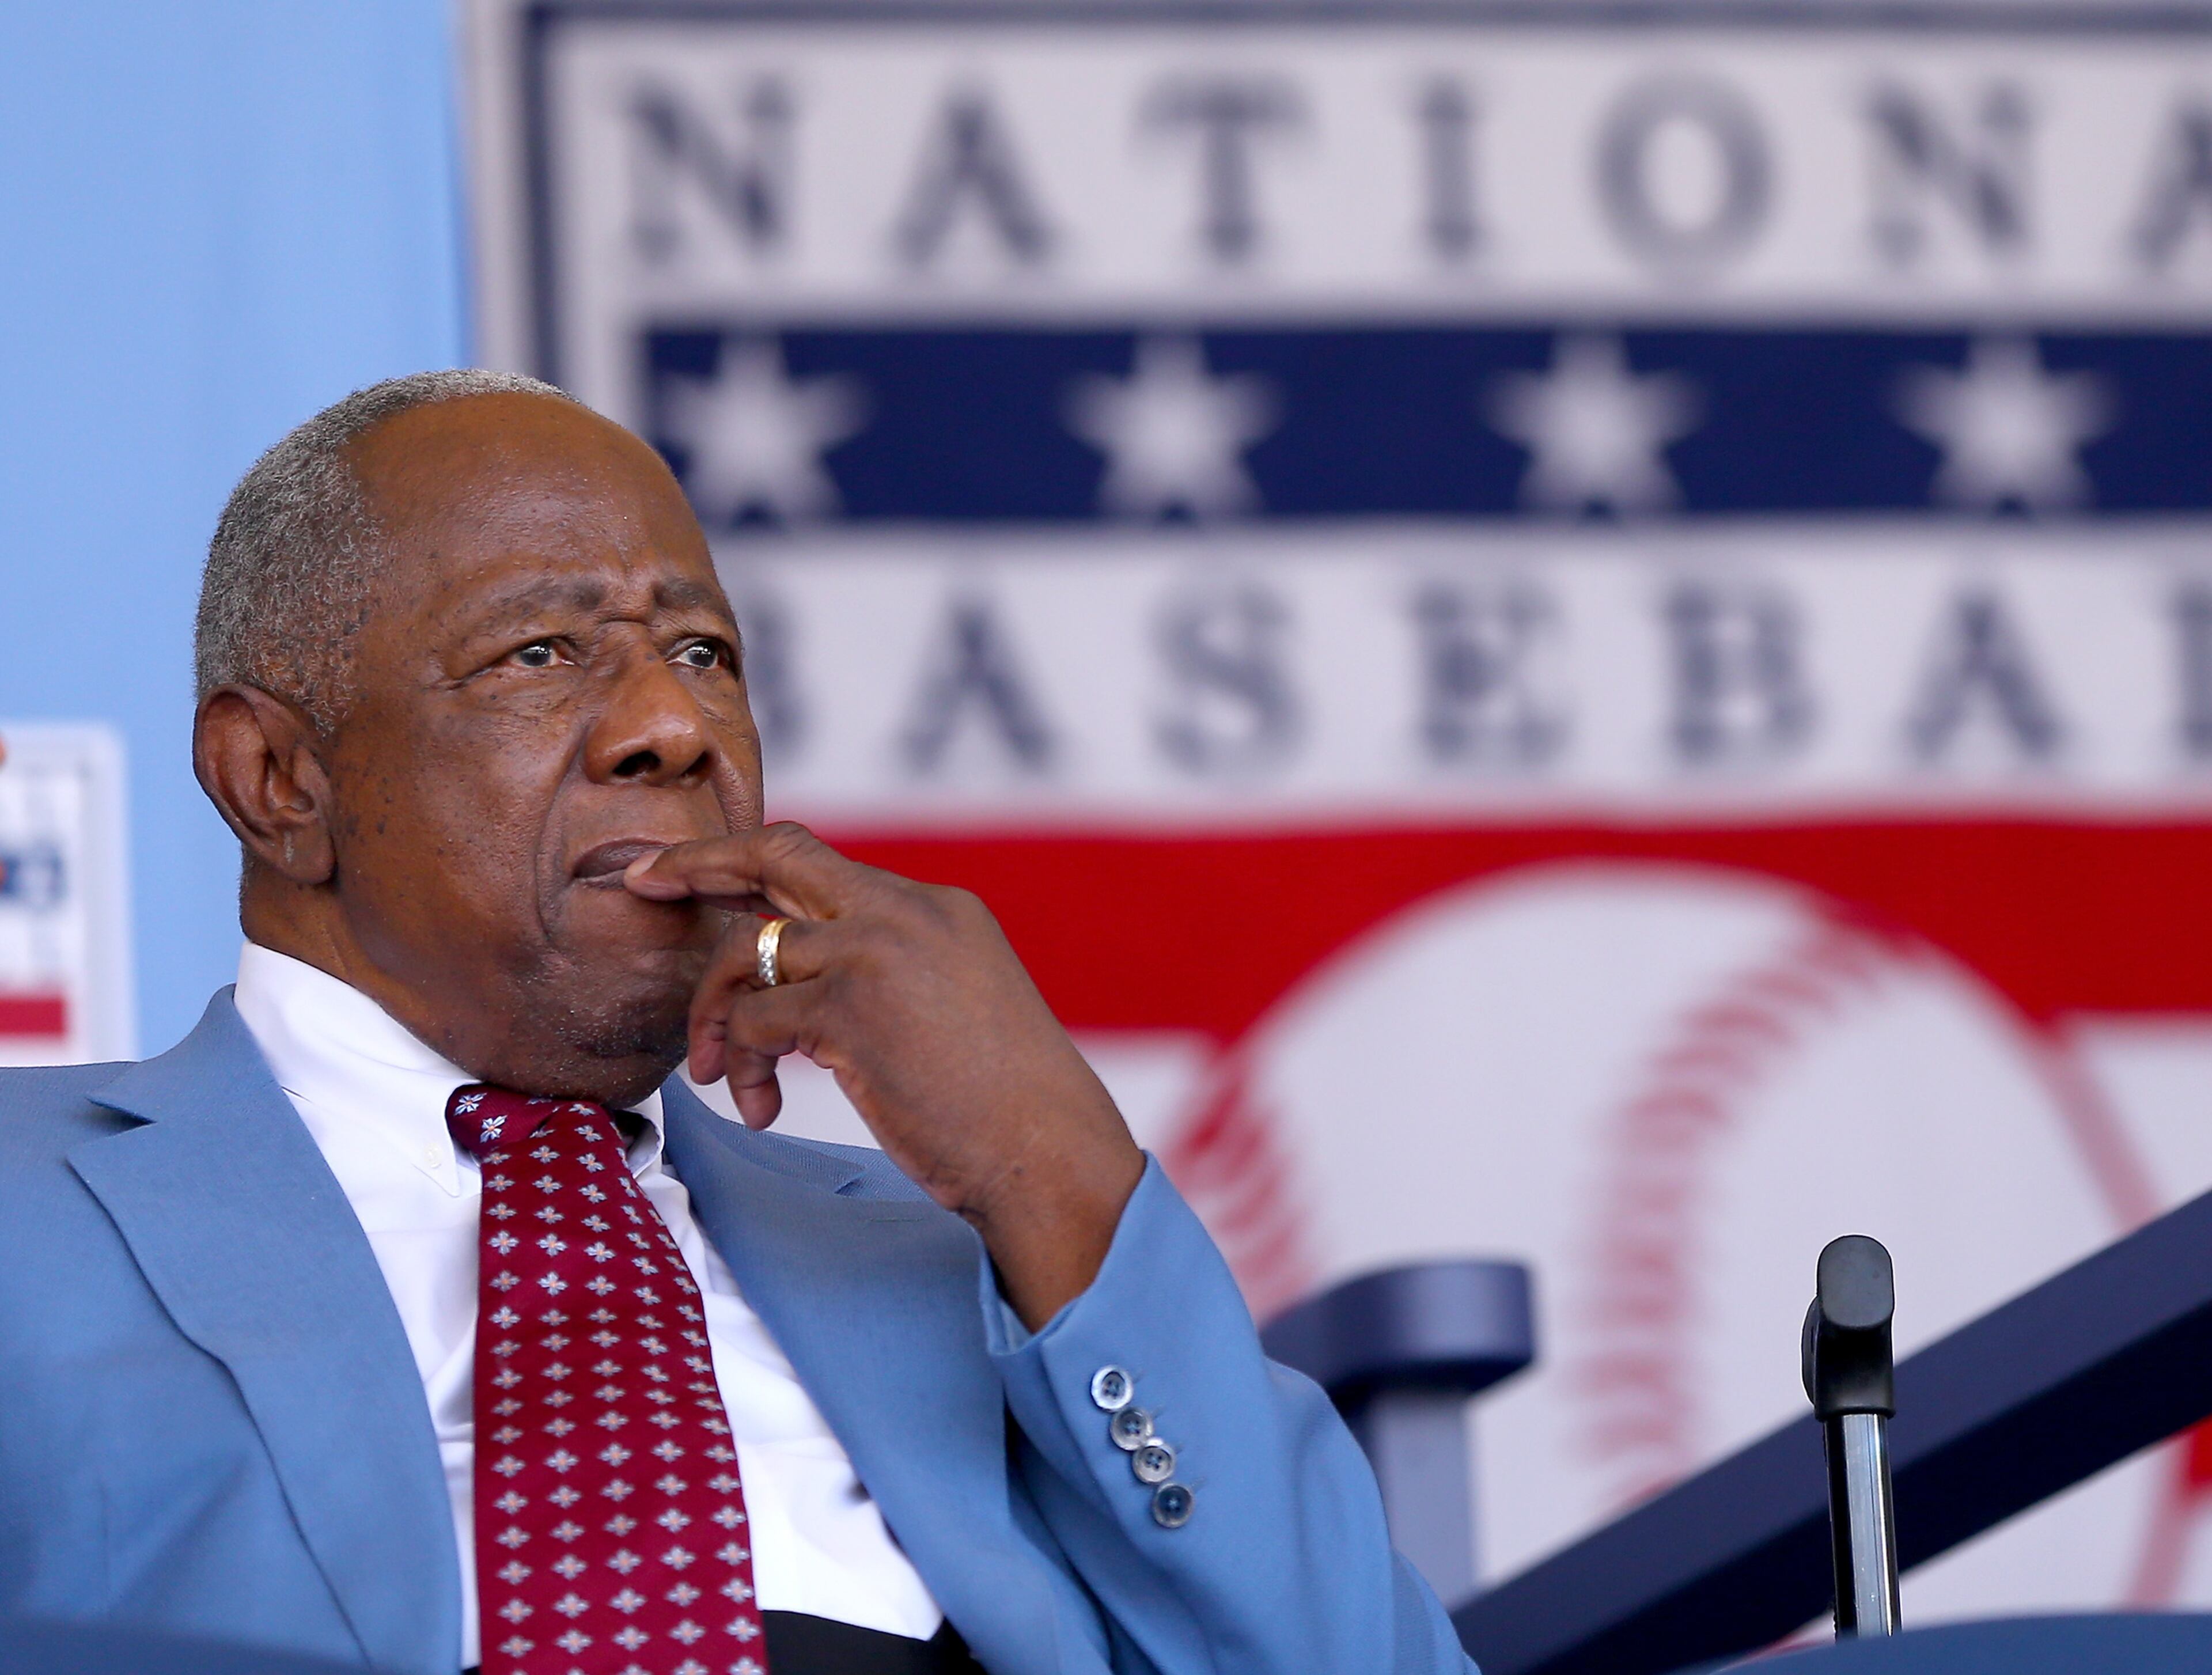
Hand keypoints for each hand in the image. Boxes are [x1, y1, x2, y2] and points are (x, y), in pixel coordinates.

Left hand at [625, 823, 1144, 1327]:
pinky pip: (755, 1020)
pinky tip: (764, 1109)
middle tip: (645, 882)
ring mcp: (875, 954)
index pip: (821, 862)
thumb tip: (798, 978)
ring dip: (718, 1018)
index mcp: (936, 907)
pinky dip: (744, 1065)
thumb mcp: (957, 1001)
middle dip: (699, 861)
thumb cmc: (1005, 1104)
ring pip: (748, 954)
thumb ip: (890, 969)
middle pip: (777, 856)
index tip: (693, 870)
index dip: (749, 859)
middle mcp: (905, 912)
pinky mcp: (849, 1009)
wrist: (1047, 1154)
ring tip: (724, 1077)